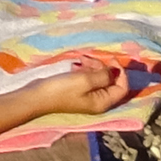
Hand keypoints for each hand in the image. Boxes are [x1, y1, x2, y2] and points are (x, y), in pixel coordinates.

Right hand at [29, 49, 160, 115]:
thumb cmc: (61, 89)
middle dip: (104, 68)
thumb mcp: (84, 80)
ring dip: (94, 67)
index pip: (122, 87)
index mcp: (103, 102)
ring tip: (81, 59)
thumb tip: (112, 72)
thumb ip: (103, 75)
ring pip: (100, 79)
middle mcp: (99, 101)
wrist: (37, 97)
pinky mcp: (79, 91)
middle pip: (111, 82)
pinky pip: (90, 80)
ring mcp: (88, 97)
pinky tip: (77, 64)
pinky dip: (86, 70)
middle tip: (90, 58)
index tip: (111, 58)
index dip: (120, 72)